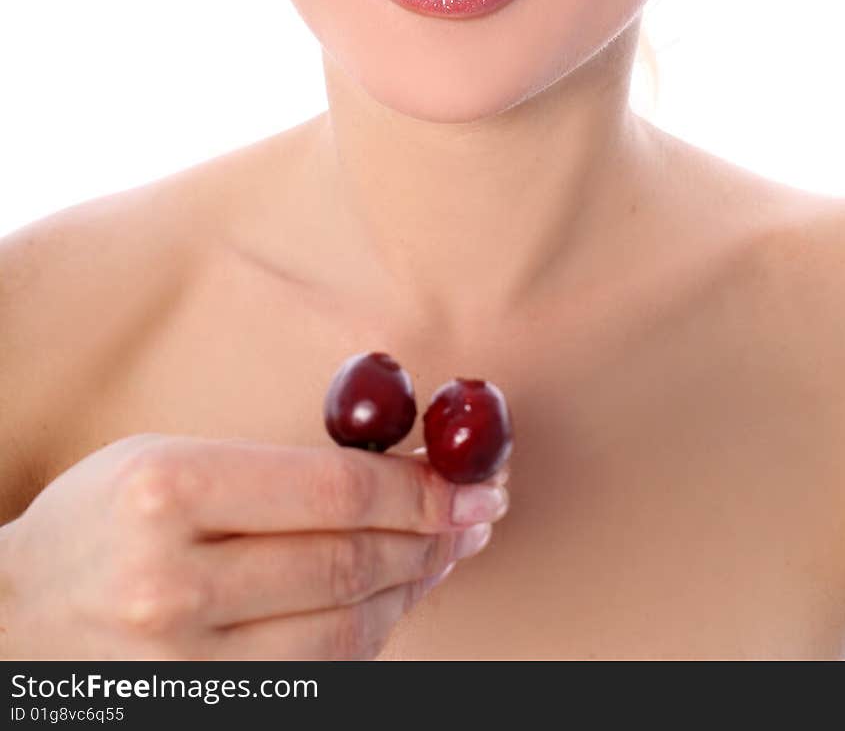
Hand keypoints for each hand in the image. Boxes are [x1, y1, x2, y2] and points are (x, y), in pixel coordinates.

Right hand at [0, 432, 508, 659]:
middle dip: (433, 538)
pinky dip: (367, 641)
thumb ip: (272, 468)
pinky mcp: (200, 713)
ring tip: (444, 557)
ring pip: (345, 635)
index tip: (470, 483)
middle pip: (350, 565)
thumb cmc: (96, 523)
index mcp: (169, 490)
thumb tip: (395, 475)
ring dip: (413, 592)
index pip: (334, 493)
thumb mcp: (165, 459)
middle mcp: (178, 583)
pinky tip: (390, 604)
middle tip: (477, 516)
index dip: (420, 491)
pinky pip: (316, 683)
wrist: (11, 623)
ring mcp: (186, 665)